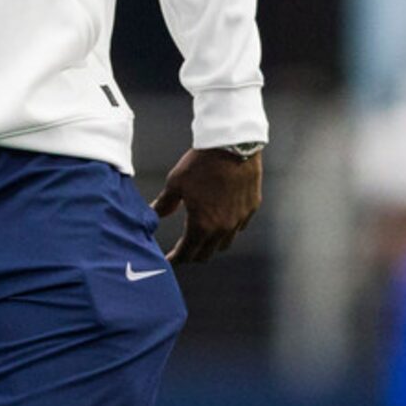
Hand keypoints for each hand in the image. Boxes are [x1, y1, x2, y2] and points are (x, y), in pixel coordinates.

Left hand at [152, 146, 261, 265]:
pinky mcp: (252, 207)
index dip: (176, 259)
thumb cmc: (201, 163)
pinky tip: (221, 220)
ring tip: (202, 237)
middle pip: (206, 254)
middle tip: (183, 249)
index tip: (169, 260)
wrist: (232, 144)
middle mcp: (223, 228)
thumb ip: (165, 204)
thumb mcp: (176, 183)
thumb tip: (153, 215)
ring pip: (225, 243)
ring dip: (211, 244)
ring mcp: (240, 219)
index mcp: (202, 226)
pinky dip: (228, 229)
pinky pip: (239, 227)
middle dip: (192, 254)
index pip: (187, 253)